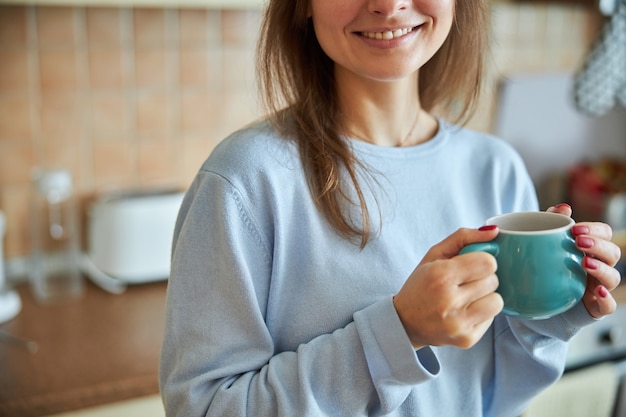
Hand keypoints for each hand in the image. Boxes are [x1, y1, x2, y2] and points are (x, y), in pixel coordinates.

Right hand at [393, 227, 502, 349]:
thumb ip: (463, 237)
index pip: (488, 263)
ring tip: (468, 298)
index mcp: (440, 276)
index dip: (482, 261)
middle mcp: (450, 301)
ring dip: (486, 297)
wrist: (404, 322)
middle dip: (482, 278)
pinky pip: (492, 319)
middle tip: (465, 282)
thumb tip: (494, 231)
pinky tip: (464, 312)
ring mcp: (459, 324)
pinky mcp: (467, 339)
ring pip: (498, 301)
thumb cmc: (420, 285)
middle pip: (493, 281)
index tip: (471, 265)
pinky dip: (481, 313)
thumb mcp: (434, 255)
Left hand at [548, 204, 621, 318]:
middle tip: (578, 242)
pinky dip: (607, 299)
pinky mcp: (595, 309)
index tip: (575, 229)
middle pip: (613, 253)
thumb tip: (563, 207)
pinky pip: (609, 306)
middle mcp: (598, 267)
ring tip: (584, 263)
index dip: (595, 230)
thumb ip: (550, 225)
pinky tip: (598, 291)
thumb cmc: (541, 269)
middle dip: (599, 246)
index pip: (604, 233)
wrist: (531, 305)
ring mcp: (599, 288)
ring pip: (613, 277)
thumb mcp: (540, 245)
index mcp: (589, 249)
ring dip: (602, 268)